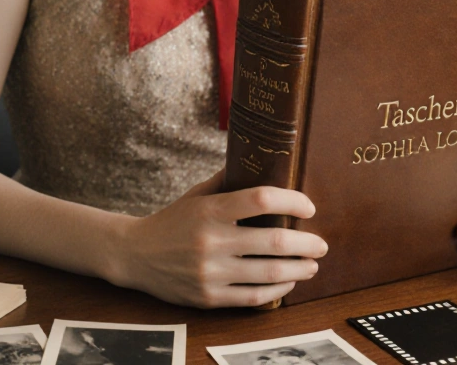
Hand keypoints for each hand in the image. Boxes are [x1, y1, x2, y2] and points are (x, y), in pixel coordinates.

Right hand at [109, 169, 327, 307]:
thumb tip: (262, 160)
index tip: (308, 207)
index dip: (292, 201)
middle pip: (273, 241)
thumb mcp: (197, 194)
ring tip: (312, 265)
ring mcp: (210, 272)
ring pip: (268, 272)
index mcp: (210, 209)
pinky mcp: (208, 296)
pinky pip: (252, 297)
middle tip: (321, 243)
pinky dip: (277, 289)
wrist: (135, 255)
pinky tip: (288, 281)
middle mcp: (211, 241)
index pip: (261, 199)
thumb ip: (228, 180)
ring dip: (299, 268)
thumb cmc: (173, 220)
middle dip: (306, 243)